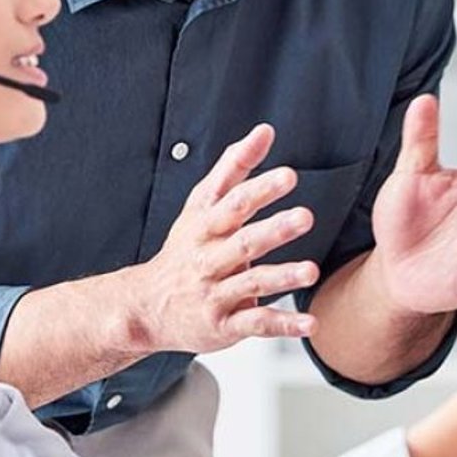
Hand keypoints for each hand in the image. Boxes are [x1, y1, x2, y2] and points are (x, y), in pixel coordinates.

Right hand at [122, 125, 319, 354]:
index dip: (260, 188)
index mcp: (205, 226)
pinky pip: (255, 324)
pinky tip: (310, 322)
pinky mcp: (223, 325)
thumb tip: (264, 131)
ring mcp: (214, 292)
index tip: (288, 176)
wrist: (145, 306)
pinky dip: (283, 325)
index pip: (232, 203)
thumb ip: (234, 167)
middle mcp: (208, 258)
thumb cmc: (185, 250)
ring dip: (281, 277)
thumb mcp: (201, 205)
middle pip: (241, 241)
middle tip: (305, 217)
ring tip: (310, 270)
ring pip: (250, 283)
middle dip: (273, 229)